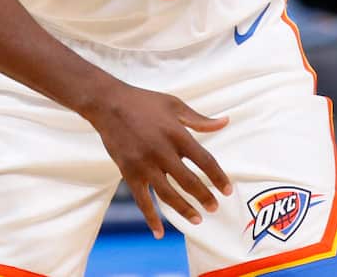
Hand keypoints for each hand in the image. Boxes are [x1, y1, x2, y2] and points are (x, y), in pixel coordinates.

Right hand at [85, 83, 231, 237]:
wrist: (109, 105)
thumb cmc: (145, 102)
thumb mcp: (175, 105)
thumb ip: (200, 120)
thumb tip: (226, 122)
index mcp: (176, 134)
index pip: (204, 160)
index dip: (217, 177)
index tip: (227, 190)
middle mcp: (161, 152)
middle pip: (188, 181)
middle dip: (204, 196)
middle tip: (215, 207)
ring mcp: (144, 164)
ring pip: (167, 194)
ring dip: (183, 209)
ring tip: (197, 219)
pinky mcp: (128, 173)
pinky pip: (142, 200)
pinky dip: (151, 218)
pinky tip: (160, 232)